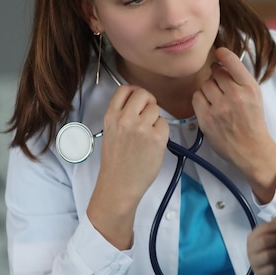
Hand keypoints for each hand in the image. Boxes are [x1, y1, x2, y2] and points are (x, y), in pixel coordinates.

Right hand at [88, 85, 169, 248]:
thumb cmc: (116, 161)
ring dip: (156, 119)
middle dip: (149, 101)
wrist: (119, 185)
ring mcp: (142, 128)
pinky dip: (162, 132)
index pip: (125, 89)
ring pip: (156, 109)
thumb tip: (141, 103)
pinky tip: (154, 143)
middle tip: (148, 114)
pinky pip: (165, 124)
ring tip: (148, 134)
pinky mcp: (156, 138)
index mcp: (111, 116)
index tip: (138, 100)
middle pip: (144, 94)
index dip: (135, 92)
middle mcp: (125, 119)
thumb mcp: (111, 132)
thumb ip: (122, 115)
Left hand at [192, 47, 275, 202]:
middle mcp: (235, 96)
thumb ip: (240, 79)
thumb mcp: (255, 96)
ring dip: (208, 89)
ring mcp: (220, 108)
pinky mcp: (207, 119)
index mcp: (250, 88)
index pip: (232, 61)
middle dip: (217, 77)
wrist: (252, 149)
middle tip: (222, 88)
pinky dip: (201, 99)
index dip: (223, 54)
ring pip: (205, 84)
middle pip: (216, 73)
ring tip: (216, 100)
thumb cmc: (253, 122)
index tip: (219, 54)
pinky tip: (209, 106)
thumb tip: (221, 62)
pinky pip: (196, 97)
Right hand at [246, 216, 275, 274]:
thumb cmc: (273, 248)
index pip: (264, 227)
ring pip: (268, 255)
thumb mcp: (274, 234)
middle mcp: (250, 248)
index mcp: (253, 236)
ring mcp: (254, 262)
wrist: (272, 268)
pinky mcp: (259, 274)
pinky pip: (271, 269)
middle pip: (264, 240)